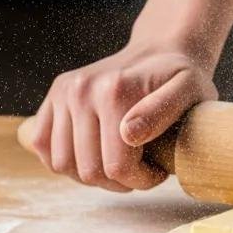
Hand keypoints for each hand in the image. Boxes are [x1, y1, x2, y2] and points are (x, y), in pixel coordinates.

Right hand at [29, 41, 216, 191]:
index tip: (159, 171)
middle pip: (89, 171)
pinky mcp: (54, 95)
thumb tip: (128, 134)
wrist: (161, 51)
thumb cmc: (182, 78)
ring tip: (119, 162)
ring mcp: (64, 91)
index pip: (117, 167)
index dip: (141, 180)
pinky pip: (42, 144)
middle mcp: (83, 89)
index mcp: (115, 91)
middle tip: (141, 170)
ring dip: (92, 175)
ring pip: (62, 164)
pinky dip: (64, 159)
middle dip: (119, 181)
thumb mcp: (190, 90)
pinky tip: (94, 154)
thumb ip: (163, 110)